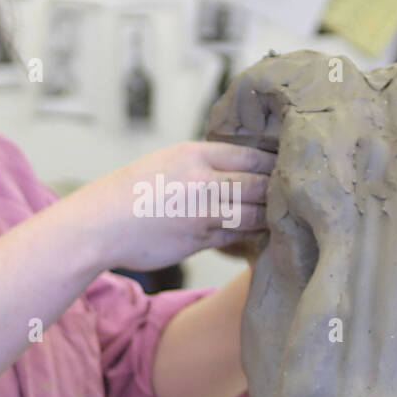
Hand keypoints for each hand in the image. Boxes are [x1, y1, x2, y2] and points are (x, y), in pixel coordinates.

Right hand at [68, 141, 274, 270]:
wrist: (99, 225)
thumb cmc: (131, 192)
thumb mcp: (167, 162)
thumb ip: (204, 164)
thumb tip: (242, 169)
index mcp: (195, 155)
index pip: (252, 155)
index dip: (274, 162)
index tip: (289, 166)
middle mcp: (203, 182)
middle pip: (260, 184)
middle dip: (280, 189)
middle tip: (298, 192)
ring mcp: (203, 213)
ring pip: (255, 213)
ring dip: (272, 214)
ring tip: (286, 213)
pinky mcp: (199, 241)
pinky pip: (239, 236)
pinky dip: (254, 234)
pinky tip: (263, 233)